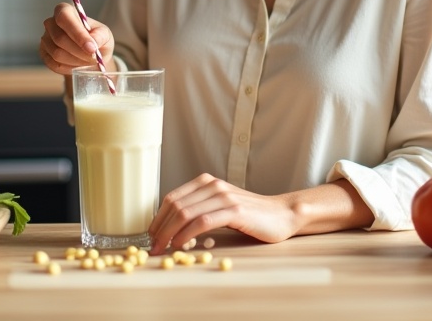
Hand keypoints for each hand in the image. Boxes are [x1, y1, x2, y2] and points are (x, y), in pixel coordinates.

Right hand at [39, 2, 114, 75]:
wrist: (90, 53)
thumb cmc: (96, 39)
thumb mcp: (105, 34)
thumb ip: (100, 36)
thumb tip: (93, 43)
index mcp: (65, 10)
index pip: (64, 18)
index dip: (77, 34)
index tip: (92, 48)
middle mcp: (51, 23)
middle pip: (60, 38)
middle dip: (80, 51)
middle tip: (94, 58)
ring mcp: (45, 39)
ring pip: (57, 53)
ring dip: (76, 61)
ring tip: (88, 61)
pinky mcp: (44, 54)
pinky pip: (54, 65)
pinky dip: (70, 68)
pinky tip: (79, 65)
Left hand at [148, 173, 299, 252]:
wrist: (281, 215)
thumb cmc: (250, 215)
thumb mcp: (220, 207)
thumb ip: (199, 210)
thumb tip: (171, 229)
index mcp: (206, 182)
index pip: (171, 198)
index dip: (157, 218)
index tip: (151, 237)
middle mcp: (212, 185)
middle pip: (175, 205)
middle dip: (159, 228)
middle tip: (153, 247)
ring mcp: (223, 196)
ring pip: (185, 213)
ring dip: (169, 233)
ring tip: (163, 249)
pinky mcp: (234, 210)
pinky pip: (202, 222)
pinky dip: (186, 234)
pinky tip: (181, 244)